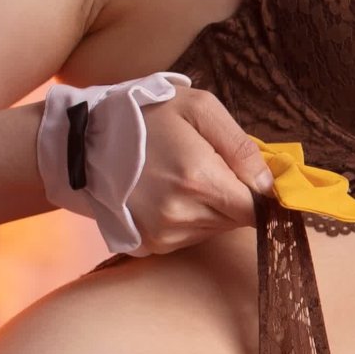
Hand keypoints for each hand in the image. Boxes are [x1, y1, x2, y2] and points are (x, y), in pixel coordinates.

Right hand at [125, 87, 269, 252]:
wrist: (86, 139)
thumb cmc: (146, 116)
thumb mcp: (200, 109)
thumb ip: (241, 146)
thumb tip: (267, 185)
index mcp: (199, 179)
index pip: (256, 209)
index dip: (260, 195)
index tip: (250, 178)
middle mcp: (182, 214)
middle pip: (236, 220)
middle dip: (233, 196)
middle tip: (208, 166)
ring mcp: (165, 234)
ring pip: (215, 229)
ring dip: (212, 207)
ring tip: (183, 176)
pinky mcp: (152, 244)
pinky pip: (191, 236)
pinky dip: (190, 218)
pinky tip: (170, 193)